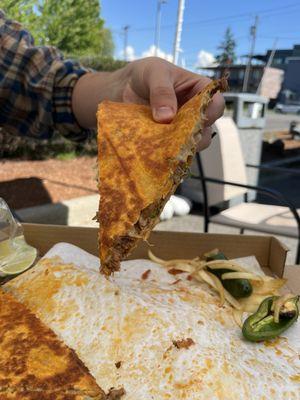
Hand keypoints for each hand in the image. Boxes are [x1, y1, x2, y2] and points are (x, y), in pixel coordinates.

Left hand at [72, 57, 224, 149]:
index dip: (211, 112)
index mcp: (199, 90)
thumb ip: (161, 91)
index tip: (197, 119)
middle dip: (194, 135)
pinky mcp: (168, 142)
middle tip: (177, 137)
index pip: (215, 103)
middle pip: (206, 130)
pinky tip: (156, 153)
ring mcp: (182, 130)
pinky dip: (166, 154)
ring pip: (191, 145)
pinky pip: (173, 152)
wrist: (122, 90)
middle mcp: (195, 113)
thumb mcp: (153, 73)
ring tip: (163, 146)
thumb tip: (167, 118)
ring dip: (179, 147)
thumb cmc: (144, 75)